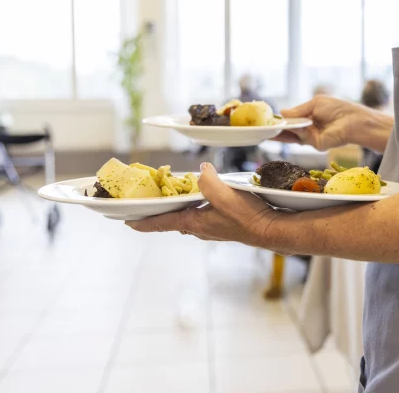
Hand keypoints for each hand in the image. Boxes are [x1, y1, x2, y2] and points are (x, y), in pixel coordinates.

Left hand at [125, 163, 276, 244]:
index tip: (127, 222)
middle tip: (149, 203)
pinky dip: (195, 206)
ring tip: (173, 196)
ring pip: (188, 217)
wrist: (271, 229)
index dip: (143, 222)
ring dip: (178, 209)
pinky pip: (201, 215)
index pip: (161, 223)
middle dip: (160, 213)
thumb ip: (208, 182)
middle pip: (173, 220)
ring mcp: (212, 227)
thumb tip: (202, 170)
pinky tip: (203, 196)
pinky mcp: (224, 224)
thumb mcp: (225, 195)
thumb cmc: (248, 216)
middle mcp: (200, 228)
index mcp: (194, 222)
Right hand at [275, 96, 393, 152]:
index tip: (267, 120)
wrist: (354, 120)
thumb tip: (281, 112)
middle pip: (288, 131)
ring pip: (292, 135)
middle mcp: (308, 129)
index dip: (280, 121)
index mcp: (309, 118)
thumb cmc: (338, 109)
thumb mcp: (315, 104)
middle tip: (261, 127)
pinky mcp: (316, 144)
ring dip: (281, 130)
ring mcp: (311, 138)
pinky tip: (291, 124)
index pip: (291, 121)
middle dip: (276, 129)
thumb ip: (298, 111)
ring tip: (269, 126)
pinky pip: (301, 136)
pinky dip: (296, 129)